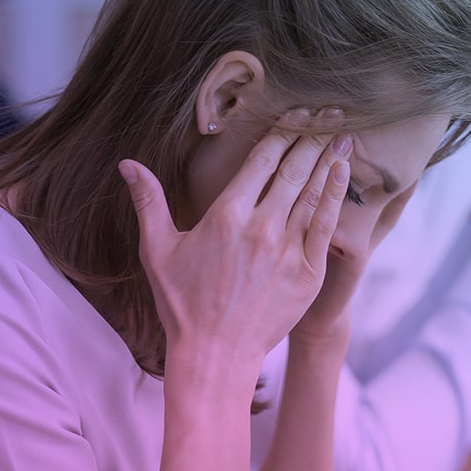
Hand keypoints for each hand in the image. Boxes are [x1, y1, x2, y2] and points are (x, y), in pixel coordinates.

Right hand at [123, 111, 352, 366]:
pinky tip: (342, 173)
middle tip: (328, 113)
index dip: (281, 134)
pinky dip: (335, 196)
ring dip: (328, 161)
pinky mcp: (307, 274)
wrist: (215, 356)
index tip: (295, 115)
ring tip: (342, 135)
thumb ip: (149, 201)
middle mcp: (260, 229)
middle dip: (310, 138)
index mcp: (225, 217)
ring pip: (313, 194)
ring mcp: (288, 252)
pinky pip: (325, 225)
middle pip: (292, 172)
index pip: (261, 163)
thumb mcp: (157, 250)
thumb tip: (127, 163)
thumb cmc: (182, 304)